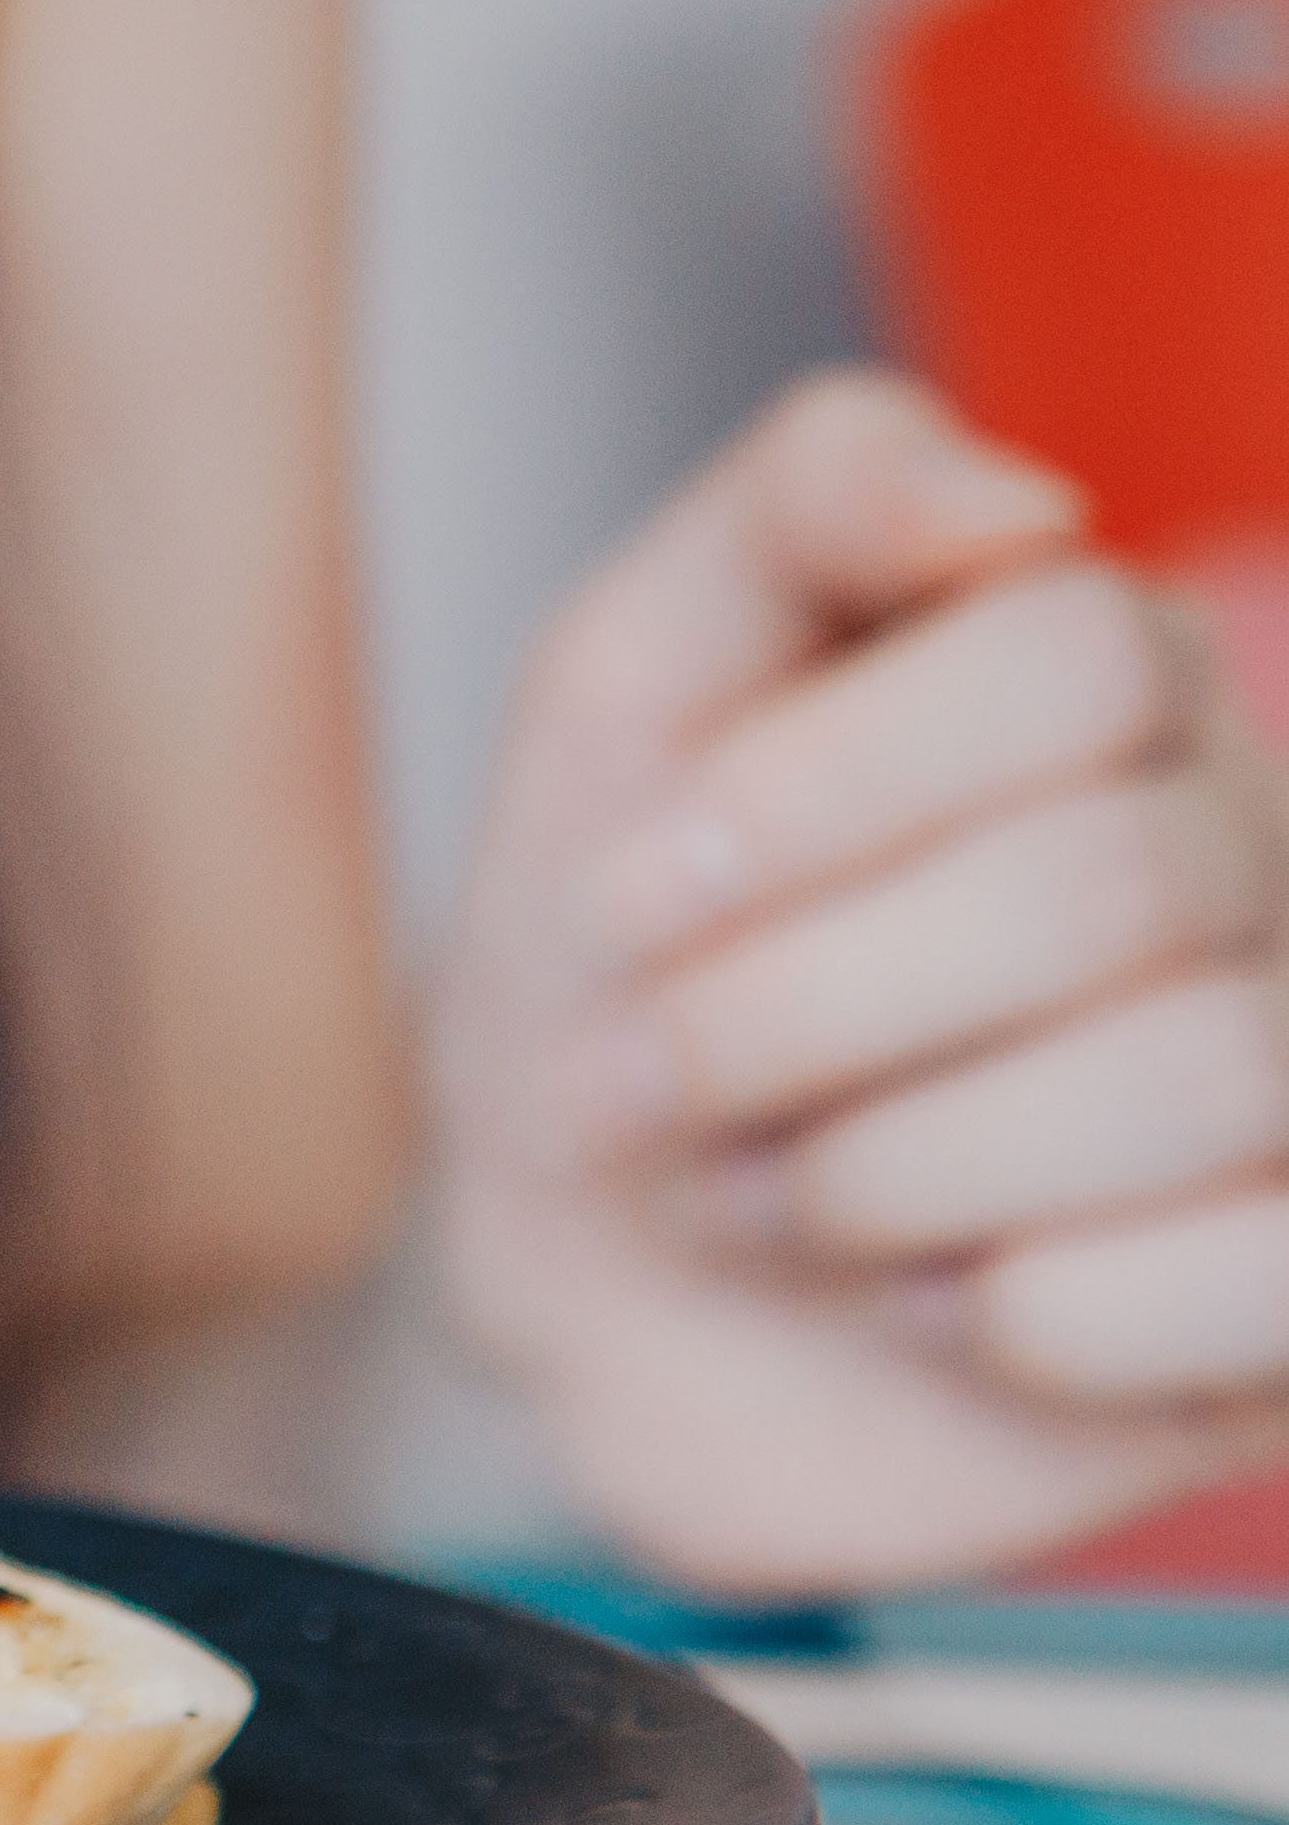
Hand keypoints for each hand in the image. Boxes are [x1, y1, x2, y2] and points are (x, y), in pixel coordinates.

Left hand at [441, 369, 1288, 1594]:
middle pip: (1104, 885)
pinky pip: (1260, 1281)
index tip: (625, 899)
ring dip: (887, 1171)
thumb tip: (1024, 504)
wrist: (600, 1284)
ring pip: (1198, 1081)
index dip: (818, 793)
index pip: (1081, 650)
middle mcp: (1258, 853)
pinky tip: (931, 1306)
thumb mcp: (635, 689)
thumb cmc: (620, 967)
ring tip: (769, 1198)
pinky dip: (1026, 1321)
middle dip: (797, 1013)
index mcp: (1114, 681)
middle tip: (645, 1082)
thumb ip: (814, 503)